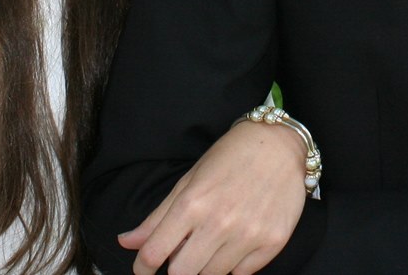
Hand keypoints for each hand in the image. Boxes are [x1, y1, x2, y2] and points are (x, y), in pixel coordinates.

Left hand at [119, 120, 307, 274]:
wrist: (281, 145)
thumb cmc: (231, 157)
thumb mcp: (189, 180)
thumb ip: (158, 217)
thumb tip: (126, 242)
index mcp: (192, 203)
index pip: (154, 253)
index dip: (142, 268)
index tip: (143, 270)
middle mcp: (219, 223)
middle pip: (181, 274)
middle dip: (174, 270)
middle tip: (180, 257)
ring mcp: (248, 235)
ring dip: (203, 267)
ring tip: (210, 244)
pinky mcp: (273, 243)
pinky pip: (241, 274)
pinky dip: (232, 266)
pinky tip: (233, 244)